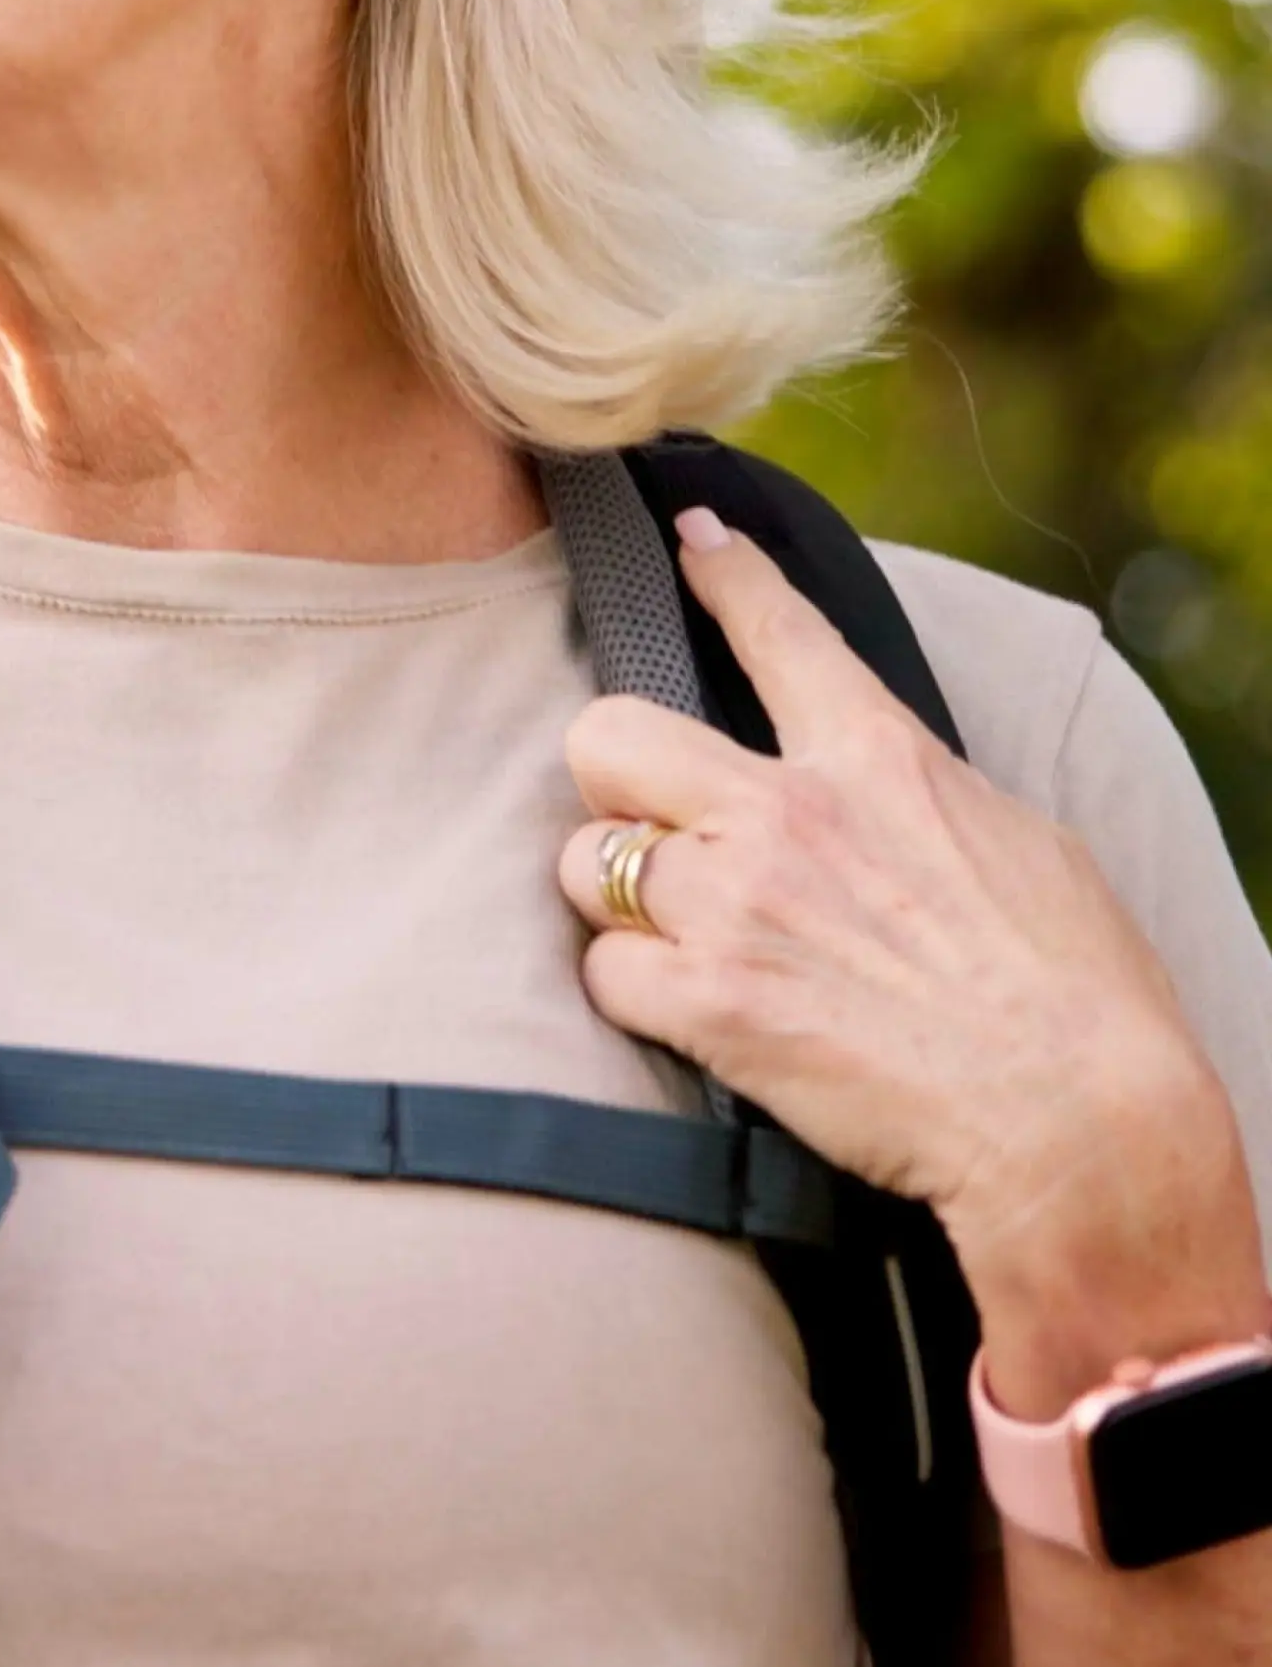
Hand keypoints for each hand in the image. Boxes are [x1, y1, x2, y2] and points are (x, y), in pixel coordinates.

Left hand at [555, 509, 1261, 1398]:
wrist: (1082, 1127)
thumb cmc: (1080, 994)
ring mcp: (736, 904)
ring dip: (617, 899)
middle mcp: (786, 813)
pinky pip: (603, 972)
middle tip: (650, 824)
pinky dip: (634, 994)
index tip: (691, 539)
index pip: (777, 630)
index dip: (724, 574)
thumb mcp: (1019, 842)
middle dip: (611, 777)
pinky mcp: (710, 1003)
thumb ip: (917, 793)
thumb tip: (879, 784)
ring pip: (583, 861)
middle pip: (605, 735)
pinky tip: (692, 1013)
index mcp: (876, 758)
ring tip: (683, 938)